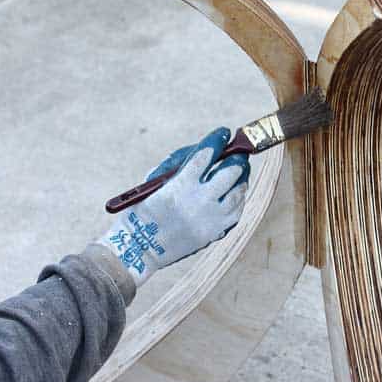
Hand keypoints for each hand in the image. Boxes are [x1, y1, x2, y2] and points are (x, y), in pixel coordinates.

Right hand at [99, 128, 249, 285]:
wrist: (140, 249)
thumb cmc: (143, 211)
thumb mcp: (154, 183)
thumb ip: (179, 165)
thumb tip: (207, 150)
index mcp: (180, 185)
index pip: (207, 154)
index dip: (217, 139)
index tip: (223, 132)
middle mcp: (199, 201)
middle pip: (231, 172)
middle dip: (236, 158)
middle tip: (237, 153)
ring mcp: (211, 219)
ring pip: (239, 191)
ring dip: (240, 177)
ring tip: (239, 171)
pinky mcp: (215, 233)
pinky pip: (236, 211)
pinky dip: (238, 198)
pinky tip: (235, 192)